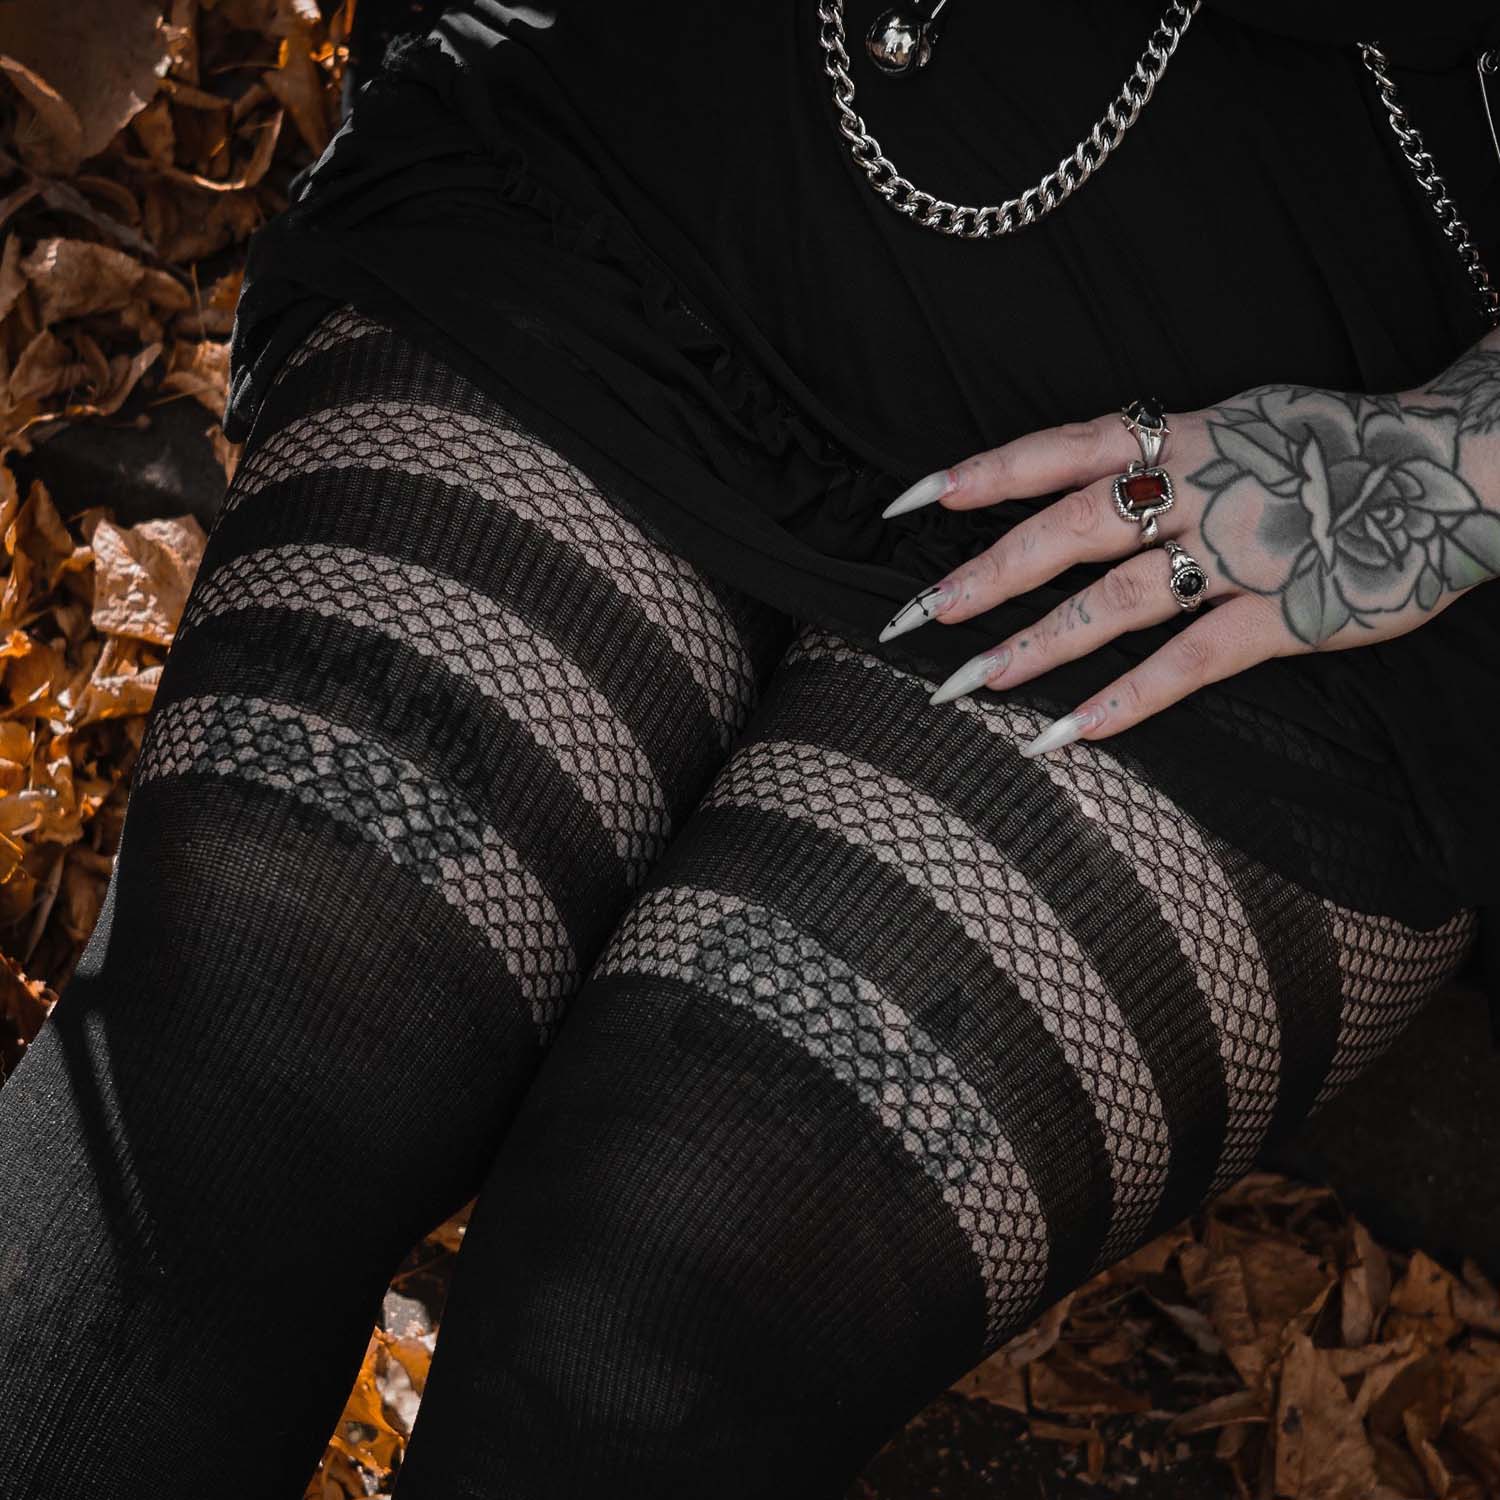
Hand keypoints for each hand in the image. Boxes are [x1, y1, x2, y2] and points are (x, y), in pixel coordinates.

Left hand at [876, 340, 1499, 756]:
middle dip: (986, 573)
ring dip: (1039, 642)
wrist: (1459, 461)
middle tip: (913, 616)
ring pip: (1119, 599)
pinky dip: (1129, 696)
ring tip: (971, 682)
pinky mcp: (1285, 613)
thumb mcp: (1240, 417)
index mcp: (1182, 436)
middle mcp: (1198, 488)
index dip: (984, 472)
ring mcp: (1240, 552)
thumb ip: (1164, 448)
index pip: (1060, 448)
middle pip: (1069, 529)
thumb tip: (1087, 469)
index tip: (912, 500)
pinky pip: (1195, 659)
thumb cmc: (1337, 444)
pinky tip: (1069, 732)